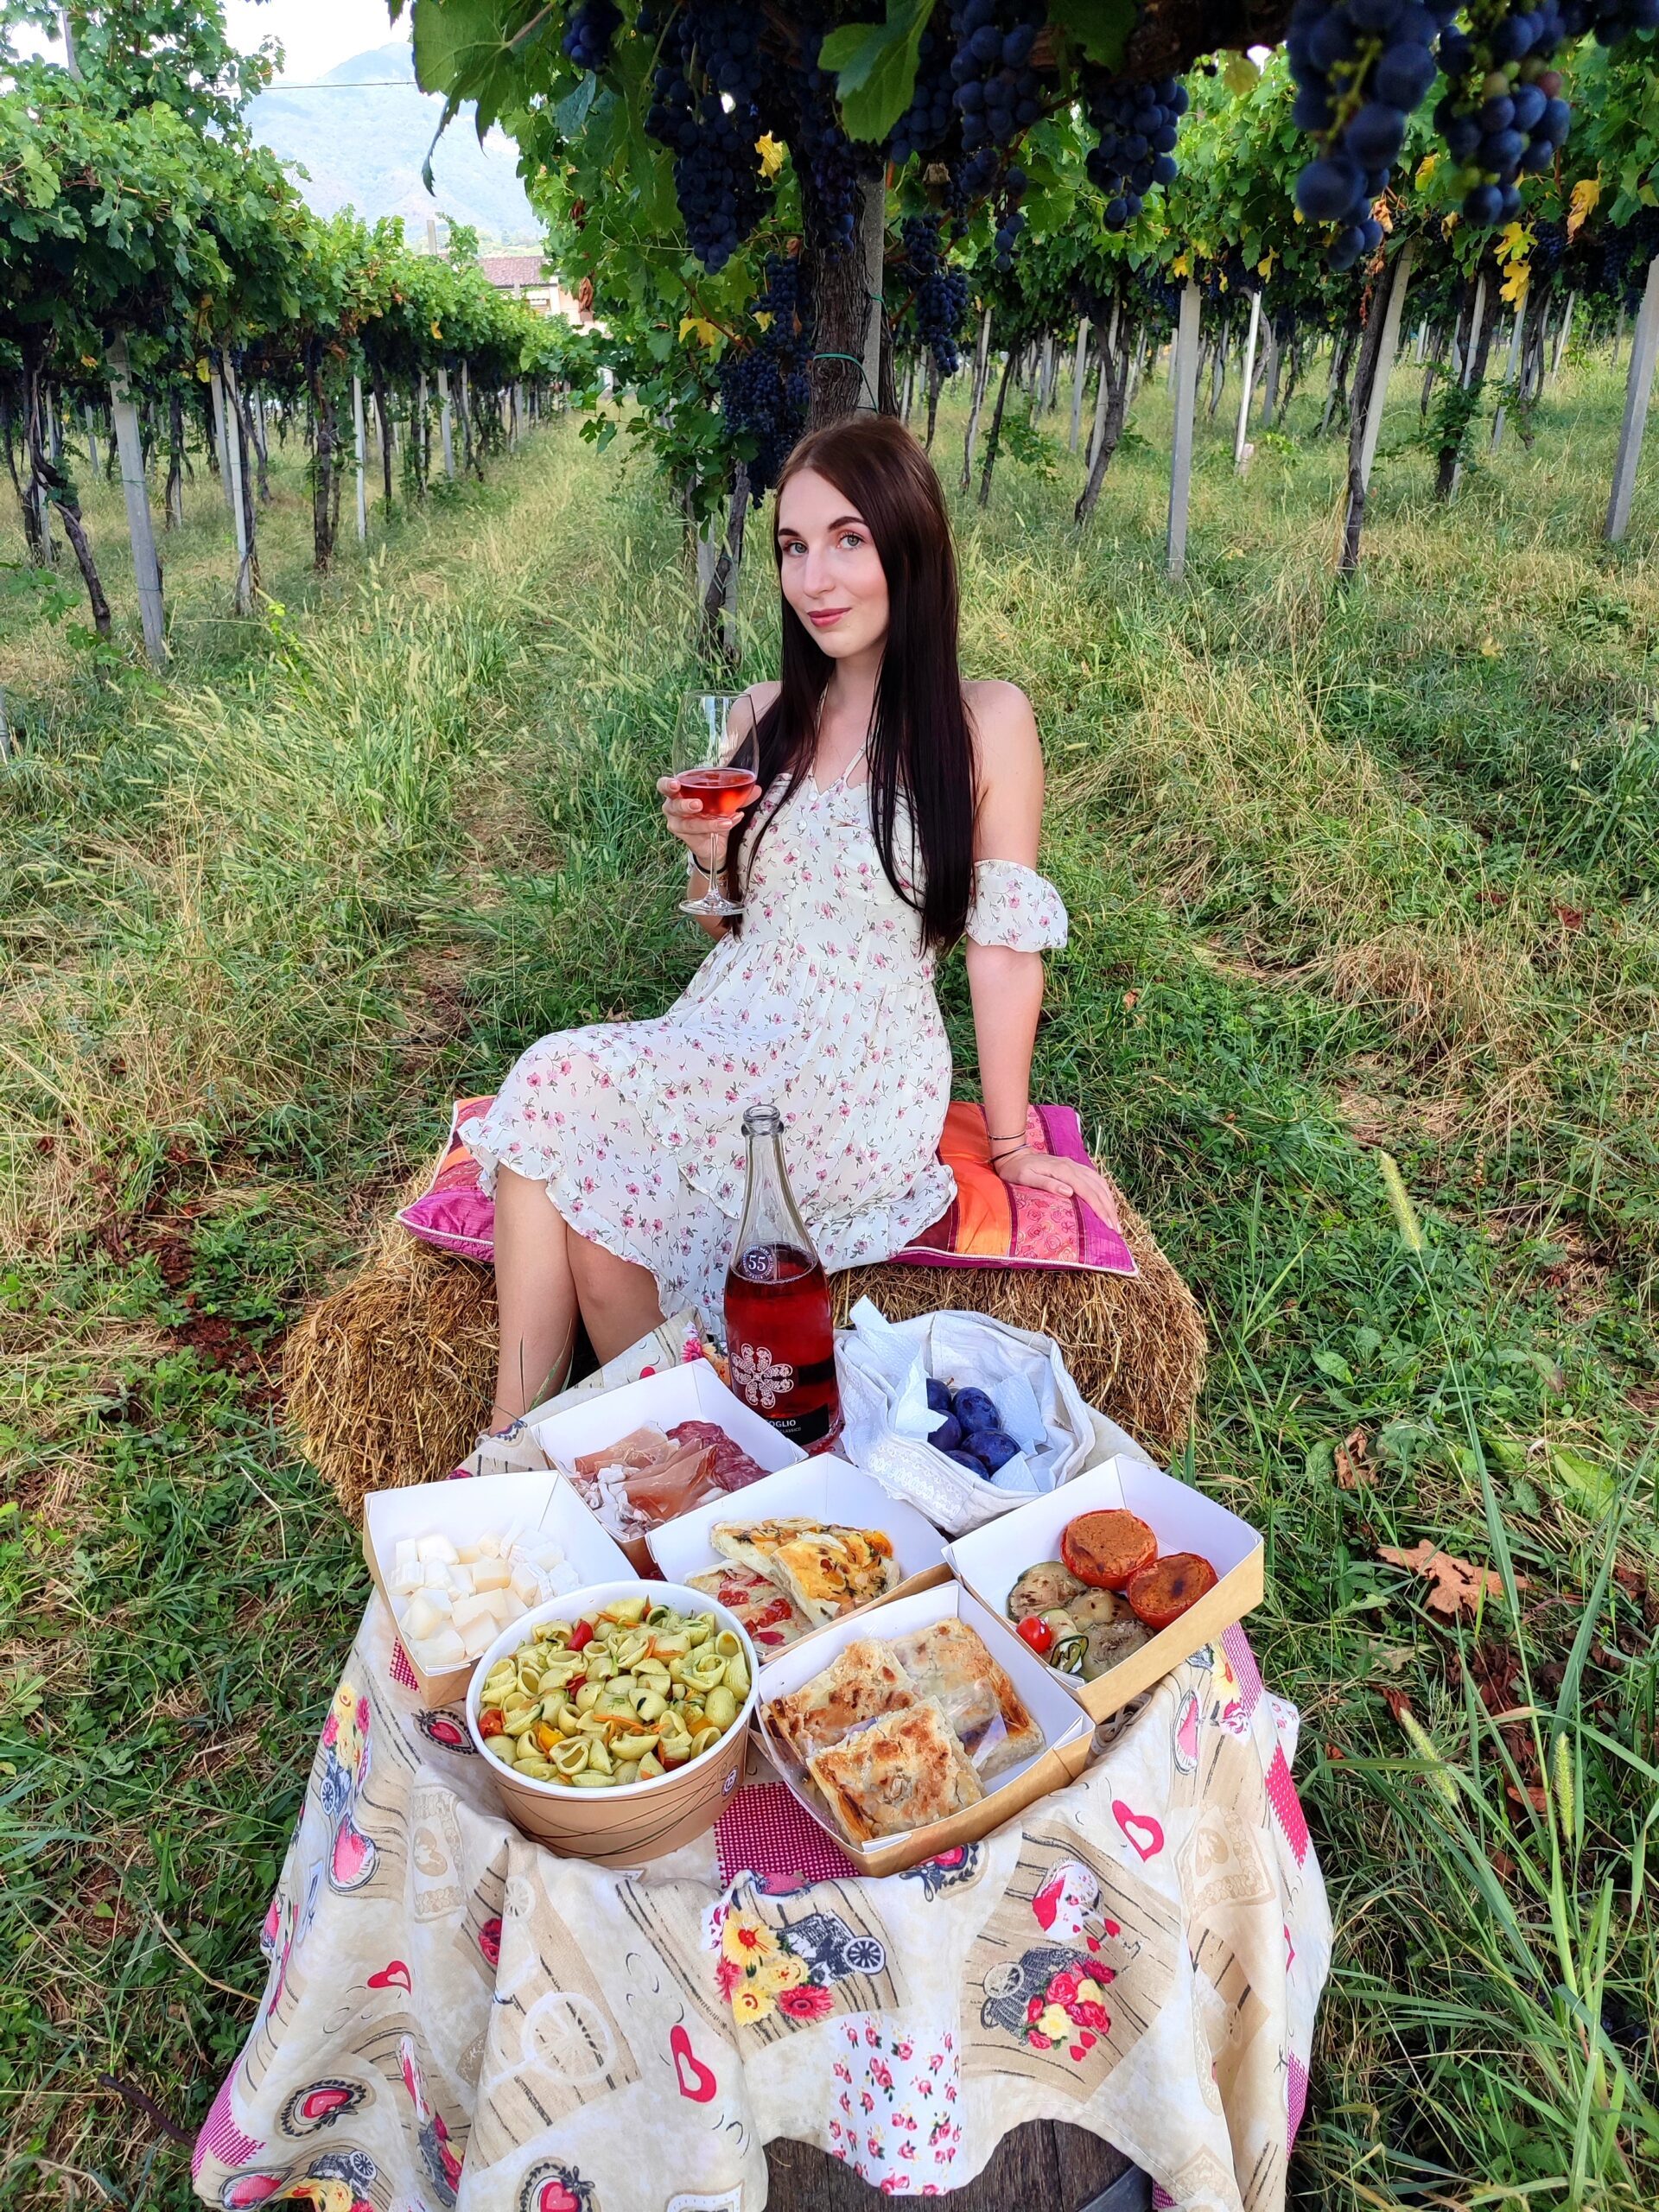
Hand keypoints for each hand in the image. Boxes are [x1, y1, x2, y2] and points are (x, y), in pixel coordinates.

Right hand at [658, 775, 734, 862]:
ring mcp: (677, 823)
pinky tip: (730, 822)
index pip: (664, 785)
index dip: (666, 784)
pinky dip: (716, 827)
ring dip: (707, 821)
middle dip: (684, 804)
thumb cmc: (712, 813)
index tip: (675, 783)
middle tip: (698, 805)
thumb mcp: (724, 801)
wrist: (714, 841)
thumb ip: (738, 794)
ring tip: (725, 819)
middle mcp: (673, 807)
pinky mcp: (685, 837)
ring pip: (688, 823)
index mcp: (679, 792)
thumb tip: (757, 788)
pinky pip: (699, 832)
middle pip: (672, 804)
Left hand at [992, 1145, 1118, 1224]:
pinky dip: (1104, 1191)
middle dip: (1109, 1209)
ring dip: (1110, 1201)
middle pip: (1098, 1189)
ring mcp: (1075, 1166)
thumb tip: (1069, 1192)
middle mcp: (1073, 1167)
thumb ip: (1047, 1184)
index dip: (1099, 1208)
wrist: (1014, 1154)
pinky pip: (1095, 1179)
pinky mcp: (1075, 1168)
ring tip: (1115, 1219)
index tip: (1108, 1224)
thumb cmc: (1017, 1170)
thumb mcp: (1027, 1178)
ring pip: (1100, 1183)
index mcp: (1063, 1171)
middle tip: (1117, 1228)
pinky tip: (1107, 1201)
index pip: (1087, 1191)